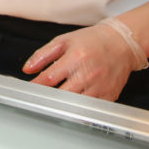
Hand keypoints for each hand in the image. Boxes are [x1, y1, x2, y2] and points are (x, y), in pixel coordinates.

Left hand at [23, 18, 148, 100]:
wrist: (121, 44)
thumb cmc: (92, 41)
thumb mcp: (63, 41)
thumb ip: (42, 55)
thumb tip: (28, 69)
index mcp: (75, 58)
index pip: (49, 78)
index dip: (36, 85)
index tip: (29, 88)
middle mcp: (88, 74)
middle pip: (62, 94)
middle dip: (48, 96)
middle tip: (41, 95)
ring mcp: (100, 87)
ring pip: (76, 104)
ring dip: (63, 103)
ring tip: (55, 99)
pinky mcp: (109, 96)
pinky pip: (91, 108)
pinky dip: (80, 107)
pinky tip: (73, 101)